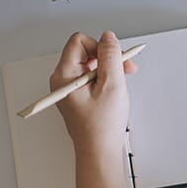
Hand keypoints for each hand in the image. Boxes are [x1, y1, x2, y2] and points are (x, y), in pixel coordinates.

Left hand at [50, 31, 137, 158]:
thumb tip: (108, 37)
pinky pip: (92, 77)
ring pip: (91, 64)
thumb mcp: (112, 85)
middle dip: (108, 58)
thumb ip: (110, 56)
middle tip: (124, 71)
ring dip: (109, 70)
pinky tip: (114, 92)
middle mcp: (62, 79)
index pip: (80, 41)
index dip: (100, 46)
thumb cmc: (101, 126)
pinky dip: (106, 80)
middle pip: (86, 51)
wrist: (99, 150)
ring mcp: (69, 87)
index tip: (114, 59)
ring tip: (119, 86)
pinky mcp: (77, 94)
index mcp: (64, 75)